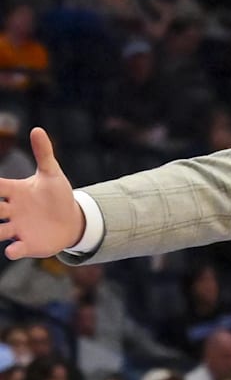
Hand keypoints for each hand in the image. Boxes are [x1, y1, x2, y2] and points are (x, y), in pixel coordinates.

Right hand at [0, 128, 82, 258]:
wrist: (71, 220)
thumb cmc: (57, 195)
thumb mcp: (51, 173)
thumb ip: (43, 153)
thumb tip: (37, 129)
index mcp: (15, 192)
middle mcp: (11, 211)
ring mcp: (17, 228)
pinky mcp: (27, 243)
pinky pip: (15, 249)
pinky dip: (13, 250)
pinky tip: (12, 250)